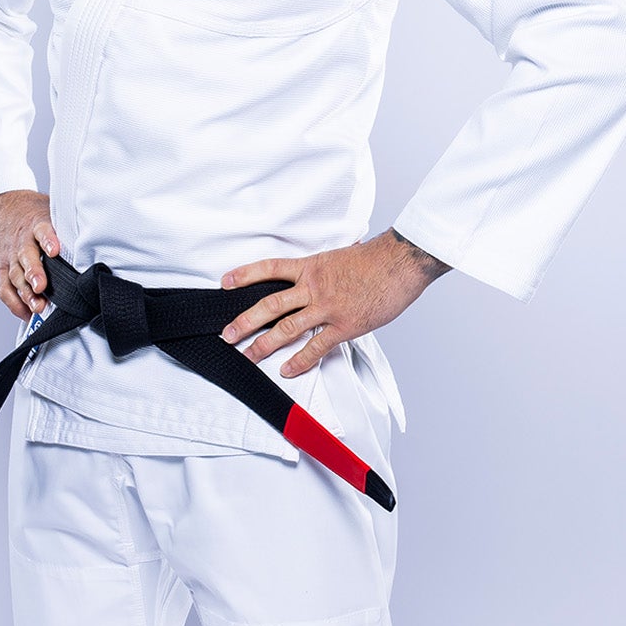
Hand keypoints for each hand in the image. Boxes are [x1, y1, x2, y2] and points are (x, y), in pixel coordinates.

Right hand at [0, 190, 60, 319]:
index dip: (48, 241)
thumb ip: (68, 226)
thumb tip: (97, 237)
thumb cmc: (33, 215)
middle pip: (25, 257)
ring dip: (26, 293)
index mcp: (36, 225)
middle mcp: (22, 242)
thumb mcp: (52, 211)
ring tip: (38, 306)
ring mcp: (10, 257)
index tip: (54, 251)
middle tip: (42, 286)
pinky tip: (27, 313)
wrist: (4, 208)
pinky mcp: (3, 269)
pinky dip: (15, 304)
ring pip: (15, 276)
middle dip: (33, 273)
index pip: (42, 231)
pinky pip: (5, 289)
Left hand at [219, 230, 449, 377]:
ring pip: (287, 328)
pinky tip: (287, 369)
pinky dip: (300, 360)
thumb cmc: (376, 259)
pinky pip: (316, 347)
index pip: (270, 268)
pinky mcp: (344, 326)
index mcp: (311, 266)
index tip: (224, 283)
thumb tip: (317, 272)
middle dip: (245, 321)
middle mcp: (314, 287)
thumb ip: (323, 269)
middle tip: (227, 335)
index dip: (245, 275)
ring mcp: (328, 307)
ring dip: (263, 344)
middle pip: (270, 305)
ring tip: (247, 356)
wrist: (401, 262)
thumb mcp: (340, 256)